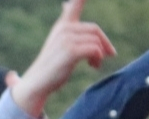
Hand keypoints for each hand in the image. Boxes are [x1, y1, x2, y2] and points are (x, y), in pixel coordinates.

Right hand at [14, 0, 115, 114]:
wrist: (38, 81)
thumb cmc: (51, 63)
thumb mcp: (58, 39)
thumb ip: (67, 24)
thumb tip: (67, 3)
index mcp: (62, 24)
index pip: (76, 4)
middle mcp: (64, 28)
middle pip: (94, 29)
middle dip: (105, 43)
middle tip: (110, 55)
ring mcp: (66, 38)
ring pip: (96, 41)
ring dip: (100, 55)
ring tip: (94, 64)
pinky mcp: (71, 51)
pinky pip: (95, 50)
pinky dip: (98, 59)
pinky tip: (93, 66)